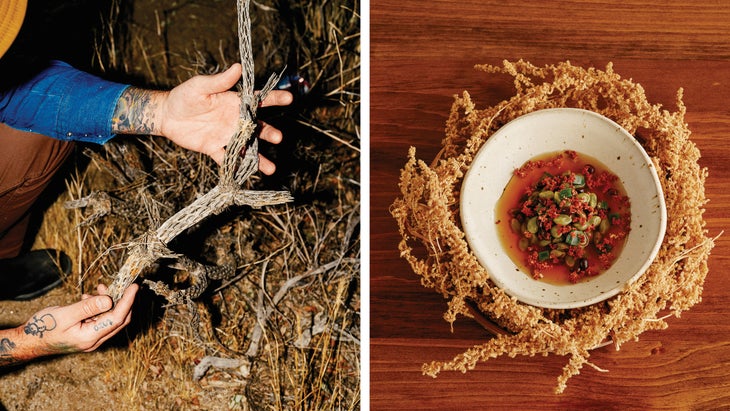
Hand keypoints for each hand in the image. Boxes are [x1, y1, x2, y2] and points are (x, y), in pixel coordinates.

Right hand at [16, 283, 137, 357]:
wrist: (29, 341)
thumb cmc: (43, 328)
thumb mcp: (65, 315)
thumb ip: (88, 308)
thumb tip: (109, 300)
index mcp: (90, 337)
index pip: (118, 318)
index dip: (128, 301)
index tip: (134, 286)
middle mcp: (95, 340)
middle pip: (119, 320)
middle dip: (123, 301)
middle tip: (122, 284)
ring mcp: (92, 338)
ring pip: (111, 319)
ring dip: (110, 302)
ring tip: (100, 287)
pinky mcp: (88, 334)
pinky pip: (101, 320)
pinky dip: (100, 307)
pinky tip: (89, 297)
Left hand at [158, 63, 292, 173]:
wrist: (167, 115)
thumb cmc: (185, 96)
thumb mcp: (200, 85)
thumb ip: (220, 80)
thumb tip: (238, 67)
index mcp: (234, 102)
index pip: (258, 100)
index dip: (273, 98)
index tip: (289, 98)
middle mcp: (235, 120)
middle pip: (257, 127)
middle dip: (268, 132)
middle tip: (278, 137)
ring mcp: (226, 135)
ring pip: (246, 147)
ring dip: (258, 157)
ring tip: (270, 168)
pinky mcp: (214, 148)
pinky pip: (226, 159)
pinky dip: (234, 167)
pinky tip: (243, 175)